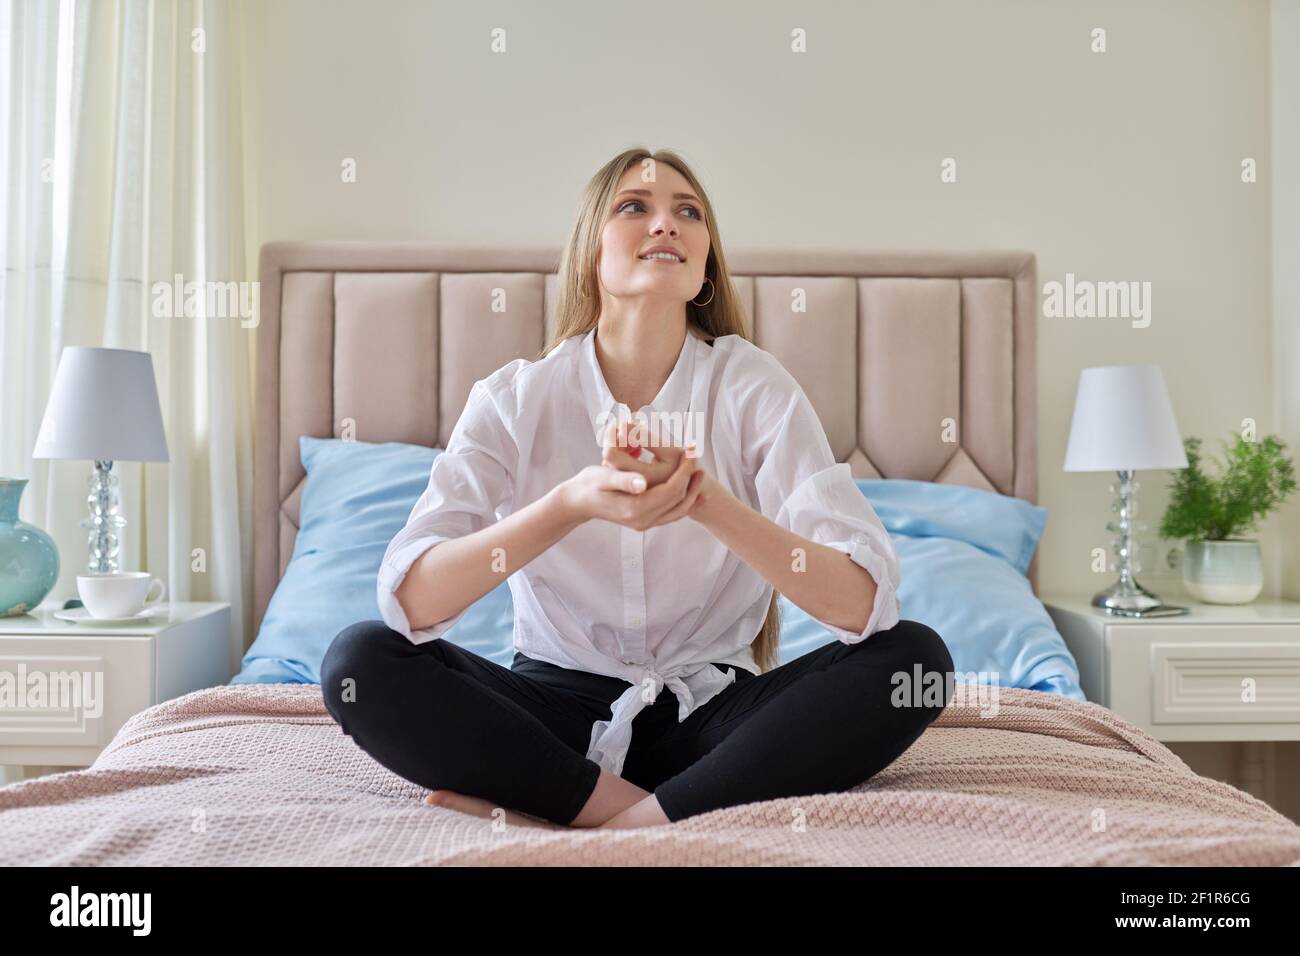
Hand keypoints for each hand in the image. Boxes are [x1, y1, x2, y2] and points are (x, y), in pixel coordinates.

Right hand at [597, 417, 722, 526]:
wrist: (578, 501)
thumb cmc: (589, 484)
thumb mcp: (603, 477)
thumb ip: (623, 479)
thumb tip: (642, 482)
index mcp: (635, 508)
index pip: (670, 490)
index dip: (683, 471)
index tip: (690, 452)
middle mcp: (643, 520)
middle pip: (677, 500)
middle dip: (690, 478)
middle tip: (696, 456)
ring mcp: (645, 523)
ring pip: (678, 509)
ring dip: (691, 491)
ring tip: (699, 472)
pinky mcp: (645, 521)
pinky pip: (672, 514)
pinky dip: (685, 502)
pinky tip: (693, 491)